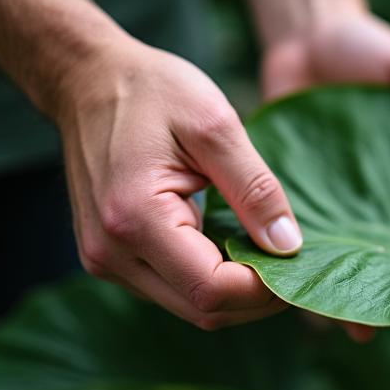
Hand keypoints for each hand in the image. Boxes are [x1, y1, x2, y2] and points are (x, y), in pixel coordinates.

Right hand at [55, 37, 301, 329]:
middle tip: (295, 261)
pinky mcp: (110, 257)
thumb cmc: (152, 91)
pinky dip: (211, 277)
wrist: (89, 80)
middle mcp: (111, 253)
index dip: (264, 288)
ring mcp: (105, 260)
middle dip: (256, 296)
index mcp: (135, 218)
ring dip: (235, 289)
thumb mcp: (216, 125)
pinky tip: (235, 245)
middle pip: (201, 309)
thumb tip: (288, 246)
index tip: (301, 261)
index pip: (211, 289)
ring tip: (268, 250)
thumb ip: (255, 189)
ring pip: (189, 305)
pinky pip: (172, 287)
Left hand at [260, 14, 389, 341]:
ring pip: (340, 259)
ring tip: (338, 324)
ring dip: (337, 293)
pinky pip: (293, 237)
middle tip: (379, 326)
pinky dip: (292, 266)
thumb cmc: (364, 48)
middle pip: (386, 258)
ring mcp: (335, 204)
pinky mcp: (294, 197)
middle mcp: (377, 200)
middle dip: (384, 294)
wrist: (304, 40)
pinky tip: (287, 295)